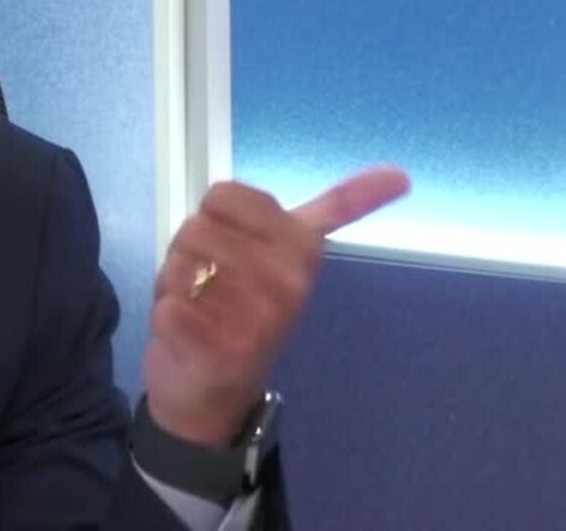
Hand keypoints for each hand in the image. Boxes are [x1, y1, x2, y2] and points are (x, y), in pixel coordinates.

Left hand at [140, 166, 410, 446]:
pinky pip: (170, 303)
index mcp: (302, 252)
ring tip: (200, 305)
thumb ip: (335, 209)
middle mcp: (288, 282)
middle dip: (189, 249)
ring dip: (176, 280)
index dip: (210, 214)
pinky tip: (188, 331)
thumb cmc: (239, 308)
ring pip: (180, 261)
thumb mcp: (284, 252)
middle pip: (196, 225)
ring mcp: (258, 318)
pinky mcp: (222, 349)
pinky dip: (166, 312)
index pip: (224, 194)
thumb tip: (399, 173)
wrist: (210, 393)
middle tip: (209, 281)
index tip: (231, 241)